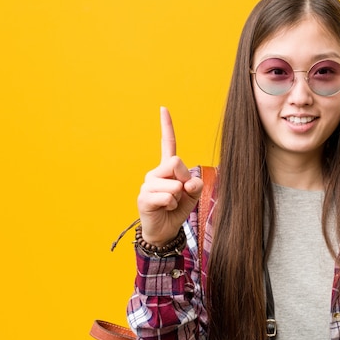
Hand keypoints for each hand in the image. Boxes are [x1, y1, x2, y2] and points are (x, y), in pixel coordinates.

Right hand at [136, 107, 203, 244]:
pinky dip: (172, 205)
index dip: (166, 126)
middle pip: (177, 163)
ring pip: (175, 184)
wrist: (165, 231)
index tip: (163, 108)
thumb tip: (189, 181)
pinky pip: (168, 197)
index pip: (168, 144)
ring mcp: (148, 184)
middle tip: (179, 194)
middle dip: (184, 180)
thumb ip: (195, 185)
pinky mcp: (144, 198)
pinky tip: (165, 209)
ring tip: (171, 204)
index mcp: (167, 168)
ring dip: (179, 197)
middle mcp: (155, 172)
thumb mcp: (192, 196)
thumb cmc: (177, 210)